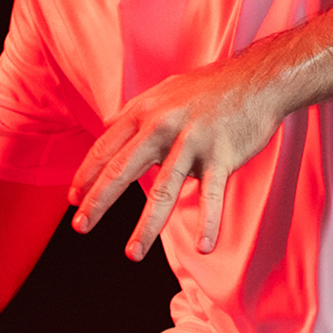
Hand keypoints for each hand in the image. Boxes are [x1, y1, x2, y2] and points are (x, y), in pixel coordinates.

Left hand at [68, 51, 283, 259]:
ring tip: (132, 254)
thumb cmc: (209, 87)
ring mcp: (193, 142)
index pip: (106, 147)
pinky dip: (209, 223)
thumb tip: (105, 123)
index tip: (73, 199)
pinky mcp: (222, 155)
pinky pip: (212, 195)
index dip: (86, 175)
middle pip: (123, 169)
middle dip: (98, 201)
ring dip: (146, 226)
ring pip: (163, 190)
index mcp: (145, 112)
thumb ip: (134, 109)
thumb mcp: (164, 91)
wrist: (259, 78)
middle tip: (80, 227)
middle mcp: (163, 126)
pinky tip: (203, 247)